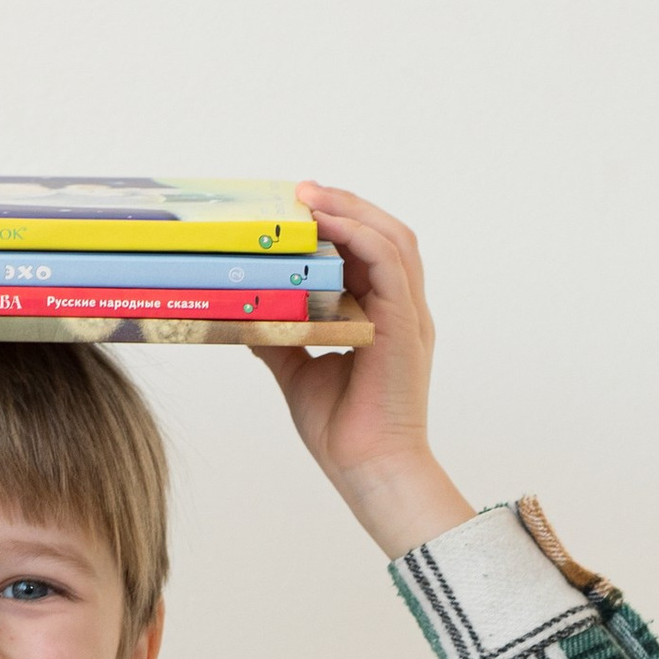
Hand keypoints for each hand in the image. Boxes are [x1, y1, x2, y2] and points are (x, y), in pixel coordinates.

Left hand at [262, 185, 473, 555]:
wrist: (367, 469)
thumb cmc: (342, 430)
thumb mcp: (297, 370)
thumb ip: (282, 337)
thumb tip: (250, 311)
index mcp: (383, 317)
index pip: (370, 252)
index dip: (340, 221)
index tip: (300, 205)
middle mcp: (401, 309)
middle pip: (385, 234)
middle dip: (345, 204)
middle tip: (301, 190)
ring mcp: (408, 315)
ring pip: (393, 238)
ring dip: (353, 209)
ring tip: (311, 195)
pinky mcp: (404, 323)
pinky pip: (390, 263)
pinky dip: (361, 234)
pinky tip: (330, 223)